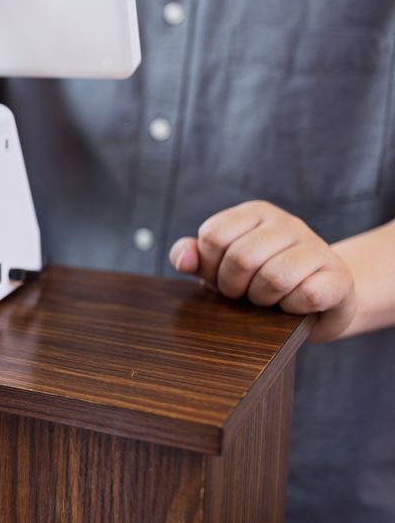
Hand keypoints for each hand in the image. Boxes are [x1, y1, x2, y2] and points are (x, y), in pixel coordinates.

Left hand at [169, 200, 356, 341]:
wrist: (316, 300)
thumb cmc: (259, 280)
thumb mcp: (221, 267)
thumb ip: (195, 259)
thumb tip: (183, 261)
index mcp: (255, 213)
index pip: (214, 236)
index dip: (210, 267)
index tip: (222, 278)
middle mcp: (288, 223)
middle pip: (241, 258)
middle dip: (234, 287)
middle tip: (245, 294)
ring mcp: (317, 247)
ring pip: (274, 277)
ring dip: (263, 300)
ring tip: (269, 300)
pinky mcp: (338, 276)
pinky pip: (306, 295)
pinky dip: (293, 309)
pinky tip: (294, 306)